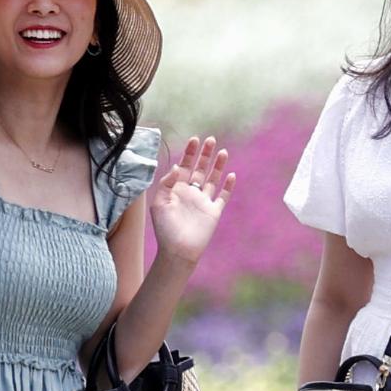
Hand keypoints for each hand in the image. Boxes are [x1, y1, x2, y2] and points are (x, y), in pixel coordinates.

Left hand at [145, 135, 235, 263]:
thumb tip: (178, 166)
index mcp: (177, 190)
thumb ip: (166, 183)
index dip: (190, 153)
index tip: (194, 139)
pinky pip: (223, 196)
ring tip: (222, 151)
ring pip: (213, 179)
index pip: (185, 167)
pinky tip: (231, 175)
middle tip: (210, 139)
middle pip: (200, 169)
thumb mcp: (159, 203)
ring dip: (218, 166)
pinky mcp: (214, 212)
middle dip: (205, 154)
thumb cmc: (165, 229)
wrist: (178, 251)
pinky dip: (228, 186)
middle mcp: (191, 193)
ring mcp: (204, 202)